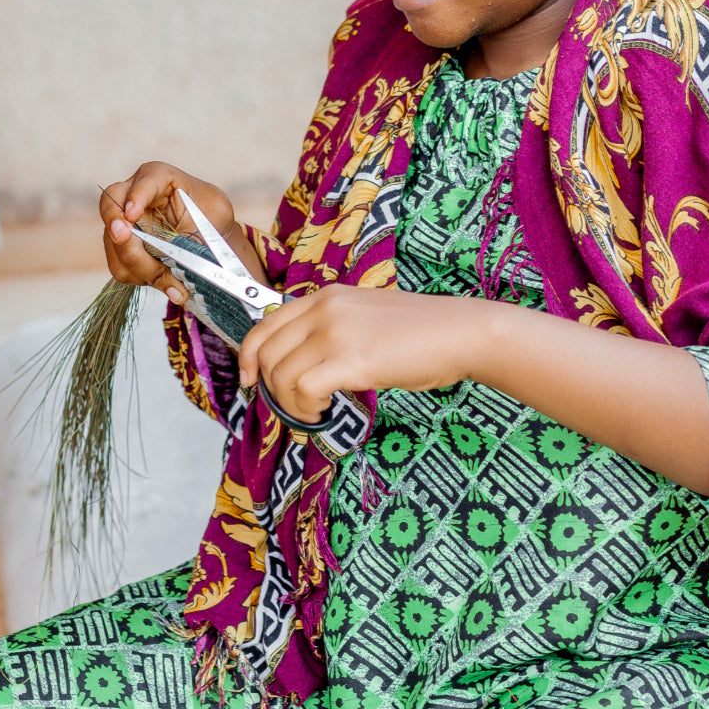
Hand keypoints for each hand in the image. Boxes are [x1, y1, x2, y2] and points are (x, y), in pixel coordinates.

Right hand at [100, 162, 239, 300]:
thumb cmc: (210, 213)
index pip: (144, 181)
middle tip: (125, 240)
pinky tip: (165, 281)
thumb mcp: (215, 214)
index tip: (132, 215)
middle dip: (118, 229)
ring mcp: (122, 220)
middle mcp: (133, 194)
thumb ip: (200, 232)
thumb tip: (185, 266)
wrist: (208, 229)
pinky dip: (142, 278)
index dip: (136, 197)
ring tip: (174, 284)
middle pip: (114, 209)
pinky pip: (121, 266)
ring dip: (141, 267)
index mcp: (159, 177)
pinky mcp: (120, 246)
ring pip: (116, 246)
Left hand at [238, 286, 496, 423]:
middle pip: (266, 354)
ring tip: (317, 411)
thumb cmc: (418, 332)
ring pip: (281, 376)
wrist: (459, 332)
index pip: (265, 324)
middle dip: (271, 388)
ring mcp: (336, 332)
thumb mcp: (364, 316)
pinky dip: (308, 409)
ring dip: (291, 404)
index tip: (251, 381)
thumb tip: (299, 362)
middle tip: (295, 407)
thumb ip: (330, 328)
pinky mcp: (352, 359)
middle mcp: (324, 309)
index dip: (249, 356)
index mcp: (325, 296)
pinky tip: (329, 410)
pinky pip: (304, 390)